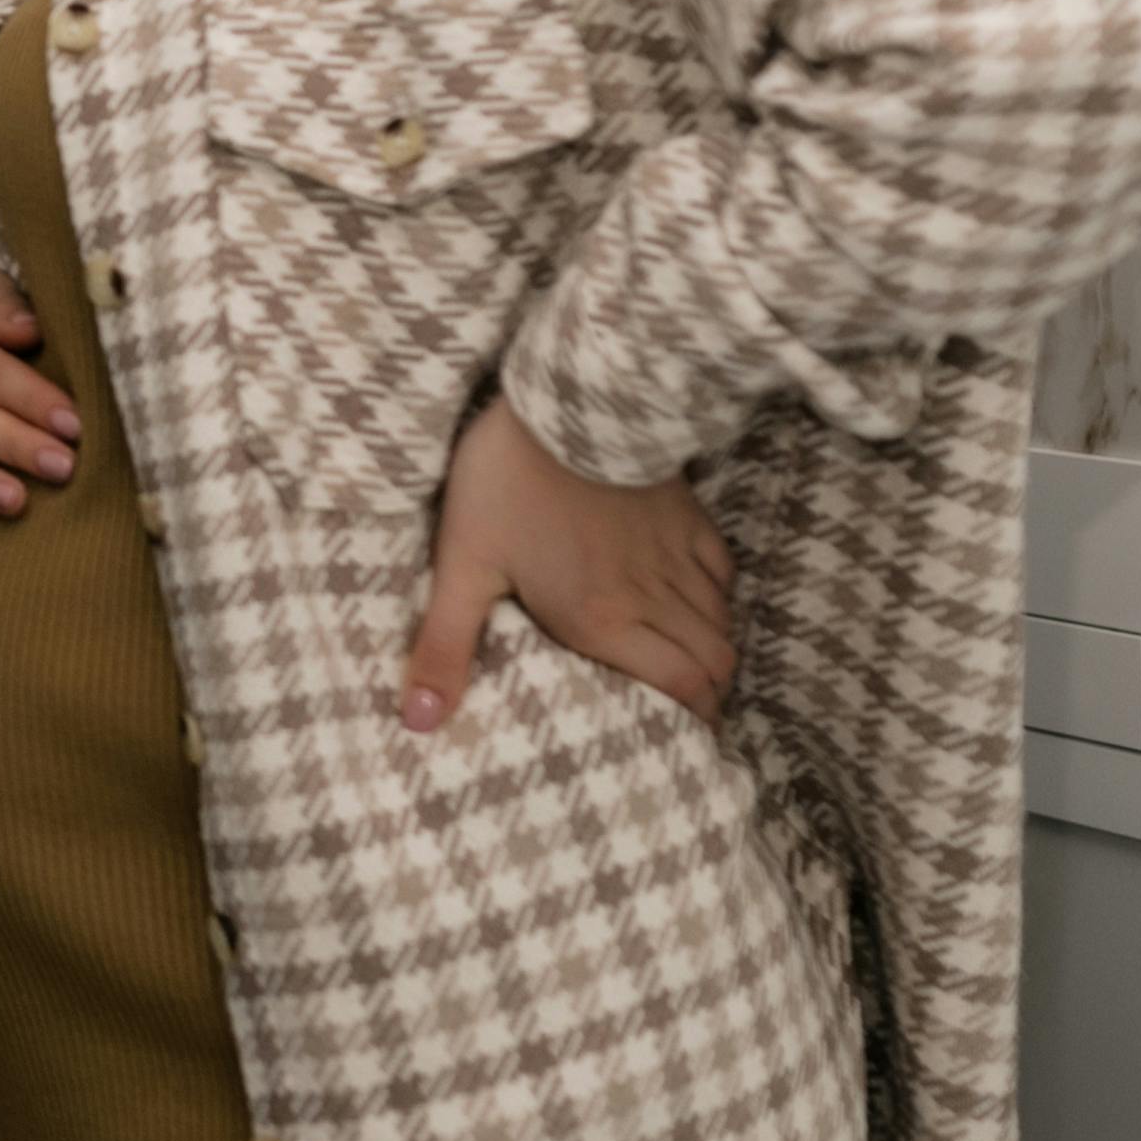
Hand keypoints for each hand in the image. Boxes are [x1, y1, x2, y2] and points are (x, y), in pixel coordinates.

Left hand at [399, 398, 737, 731]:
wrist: (564, 402)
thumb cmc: (506, 483)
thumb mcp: (462, 566)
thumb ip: (445, 647)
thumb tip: (418, 721)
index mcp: (603, 619)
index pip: (681, 687)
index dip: (694, 720)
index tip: (683, 738)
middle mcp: (652, 595)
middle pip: (713, 662)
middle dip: (710, 695)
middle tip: (689, 710)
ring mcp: (676, 553)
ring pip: (722, 620)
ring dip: (712, 649)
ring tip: (690, 665)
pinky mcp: (687, 514)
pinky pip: (722, 571)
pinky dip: (717, 597)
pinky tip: (694, 599)